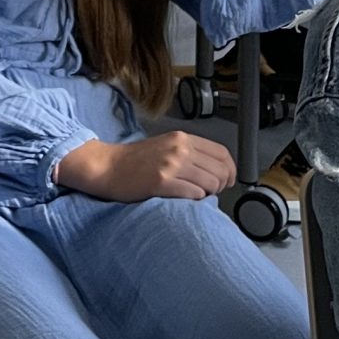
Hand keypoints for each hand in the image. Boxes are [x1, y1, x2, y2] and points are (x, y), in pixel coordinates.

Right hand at [59, 131, 235, 202]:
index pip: (222, 153)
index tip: (228, 180)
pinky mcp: (162, 182)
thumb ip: (189, 153)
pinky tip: (183, 199)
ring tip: (195, 195)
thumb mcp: (165, 146)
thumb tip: (215, 172)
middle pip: (220, 170)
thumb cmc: (134, 160)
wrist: (107, 167)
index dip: (230, 170)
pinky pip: (194, 194)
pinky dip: (194, 200)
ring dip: (207, 194)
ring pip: (211, 183)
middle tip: (211, 192)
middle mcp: (179, 148)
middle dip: (221, 185)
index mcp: (182, 138)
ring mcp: (171, 165)